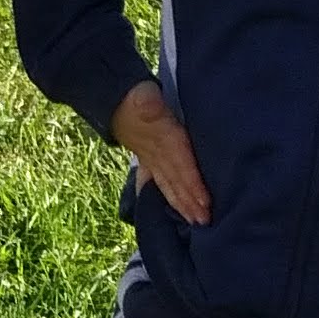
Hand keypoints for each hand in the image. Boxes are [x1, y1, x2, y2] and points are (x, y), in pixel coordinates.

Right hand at [110, 81, 208, 224]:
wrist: (113, 97)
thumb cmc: (135, 95)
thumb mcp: (143, 95)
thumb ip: (146, 102)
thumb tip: (147, 103)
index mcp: (163, 138)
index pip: (181, 165)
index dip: (192, 185)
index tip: (205, 203)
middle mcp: (158, 153)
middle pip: (177, 181)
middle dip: (189, 203)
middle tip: (203, 222)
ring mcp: (151, 159)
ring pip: (168, 184)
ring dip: (181, 204)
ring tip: (193, 220)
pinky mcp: (147, 159)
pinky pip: (158, 181)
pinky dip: (165, 195)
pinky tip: (169, 205)